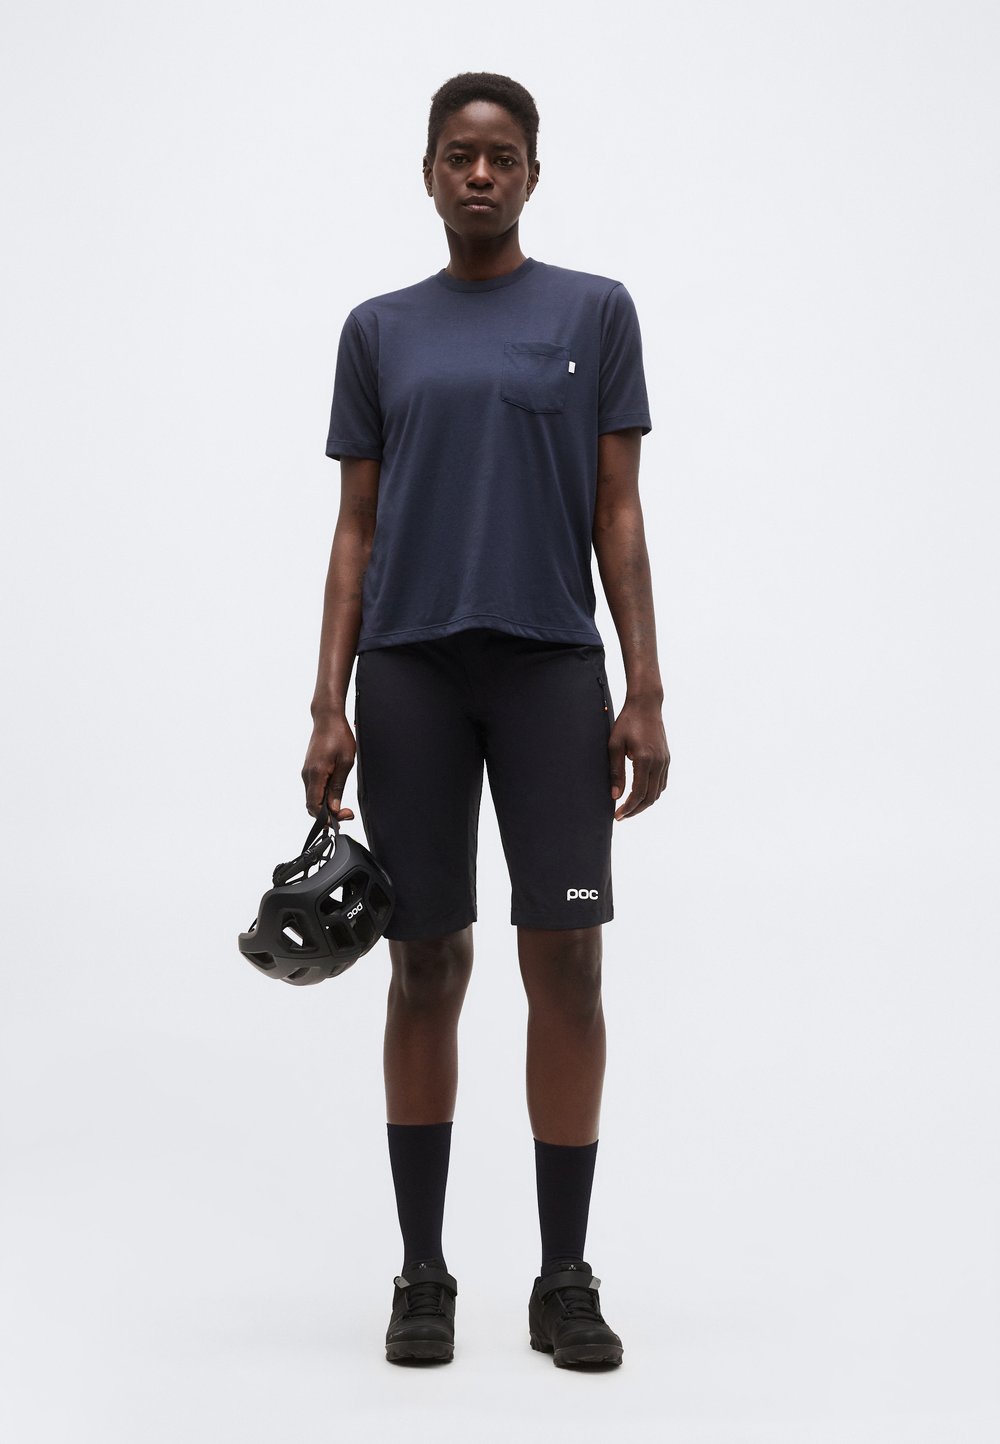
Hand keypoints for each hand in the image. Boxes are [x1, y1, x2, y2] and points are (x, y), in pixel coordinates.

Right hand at [302, 713, 356, 821]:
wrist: (327, 718)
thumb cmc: (338, 736)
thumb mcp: (345, 762)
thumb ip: (338, 787)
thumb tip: (333, 808)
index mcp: (316, 774)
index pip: (314, 806)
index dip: (327, 818)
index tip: (345, 815)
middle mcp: (307, 775)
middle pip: (312, 805)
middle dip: (327, 814)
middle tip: (347, 812)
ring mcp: (306, 772)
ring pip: (313, 798)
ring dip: (325, 805)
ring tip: (343, 805)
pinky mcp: (309, 770)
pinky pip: (314, 789)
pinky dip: (323, 796)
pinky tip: (335, 794)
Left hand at [608, 698, 669, 819]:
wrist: (646, 705)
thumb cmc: (626, 722)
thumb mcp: (614, 745)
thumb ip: (616, 772)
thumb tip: (615, 795)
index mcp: (644, 760)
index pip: (638, 793)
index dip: (628, 808)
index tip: (617, 815)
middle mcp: (658, 762)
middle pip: (650, 797)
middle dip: (636, 810)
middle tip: (622, 816)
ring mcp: (665, 761)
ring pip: (658, 792)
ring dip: (645, 803)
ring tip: (630, 808)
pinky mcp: (667, 758)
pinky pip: (662, 782)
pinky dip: (652, 792)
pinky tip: (641, 794)